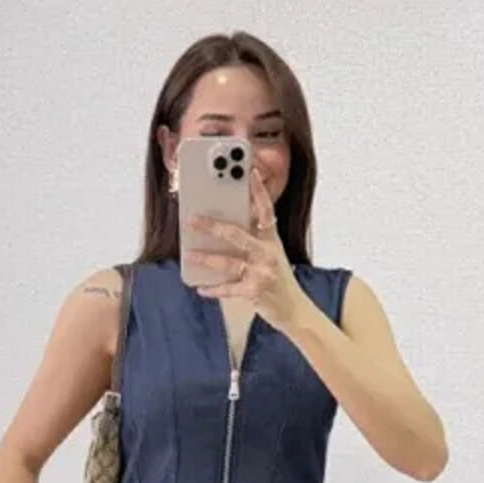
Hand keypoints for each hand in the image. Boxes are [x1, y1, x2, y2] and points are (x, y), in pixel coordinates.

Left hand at [186, 168, 309, 334]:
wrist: (294, 310)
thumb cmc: (278, 280)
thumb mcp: (270, 255)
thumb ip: (252, 241)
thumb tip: (219, 231)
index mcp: (272, 239)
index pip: (266, 210)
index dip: (258, 191)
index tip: (250, 171)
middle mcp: (268, 252)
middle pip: (236, 234)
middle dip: (211, 226)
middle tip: (191, 219)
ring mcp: (262, 272)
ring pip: (228, 262)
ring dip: (205, 258)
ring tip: (189, 255)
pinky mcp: (255, 291)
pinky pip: (228, 289)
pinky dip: (213, 289)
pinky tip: (200, 288)